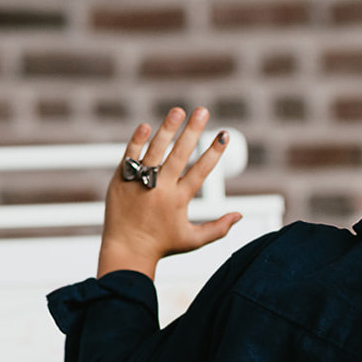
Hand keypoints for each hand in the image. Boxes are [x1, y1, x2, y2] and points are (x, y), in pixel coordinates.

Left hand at [97, 107, 242, 278]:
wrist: (126, 250)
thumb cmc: (162, 246)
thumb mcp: (194, 240)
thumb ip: (218, 229)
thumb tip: (239, 215)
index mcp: (180, 200)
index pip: (201, 170)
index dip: (214, 152)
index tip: (224, 134)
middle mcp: (161, 188)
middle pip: (180, 154)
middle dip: (193, 131)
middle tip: (203, 111)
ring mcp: (140, 183)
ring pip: (156, 151)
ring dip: (167, 129)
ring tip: (178, 110)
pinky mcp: (121, 180)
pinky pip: (130, 156)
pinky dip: (138, 141)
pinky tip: (146, 125)